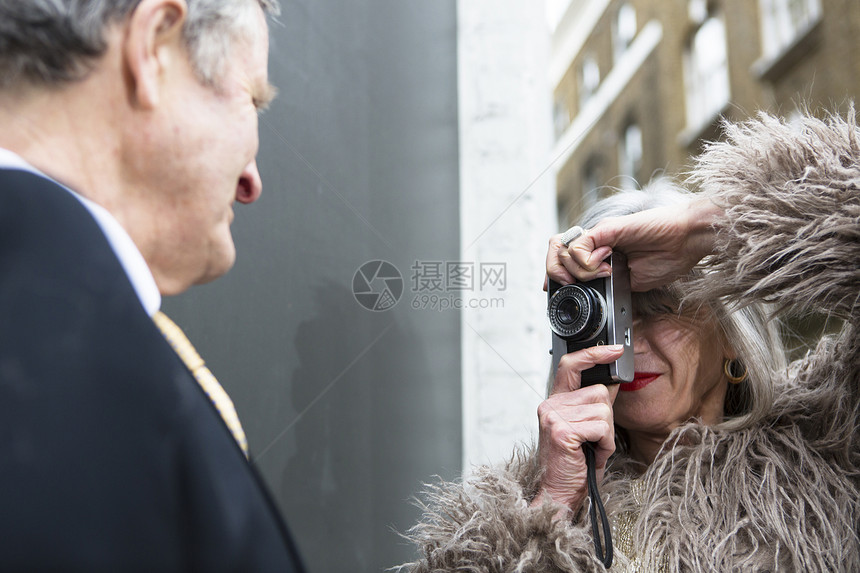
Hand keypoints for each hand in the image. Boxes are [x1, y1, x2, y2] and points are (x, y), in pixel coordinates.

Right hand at [530, 345, 622, 514]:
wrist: (559, 494)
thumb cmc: (573, 466)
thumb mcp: (585, 430)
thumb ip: (594, 405)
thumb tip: (613, 383)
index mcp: (554, 402)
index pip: (571, 365)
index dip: (593, 354)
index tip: (615, 350)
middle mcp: (550, 405)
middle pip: (599, 392)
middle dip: (606, 418)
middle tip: (594, 441)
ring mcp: (554, 417)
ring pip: (603, 410)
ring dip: (607, 434)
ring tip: (592, 449)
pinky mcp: (563, 431)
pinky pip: (602, 427)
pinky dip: (606, 444)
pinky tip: (592, 454)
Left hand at [545, 197, 721, 291]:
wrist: (688, 241)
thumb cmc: (668, 258)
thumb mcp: (630, 282)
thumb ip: (607, 285)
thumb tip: (587, 293)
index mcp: (600, 254)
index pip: (564, 261)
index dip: (555, 276)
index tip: (557, 293)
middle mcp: (596, 243)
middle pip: (556, 252)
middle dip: (555, 274)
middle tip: (571, 286)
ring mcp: (600, 235)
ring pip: (563, 249)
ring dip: (575, 270)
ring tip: (597, 276)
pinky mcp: (607, 229)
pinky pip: (580, 244)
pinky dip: (586, 261)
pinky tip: (605, 266)